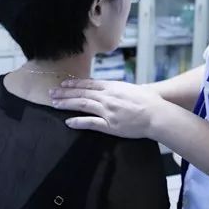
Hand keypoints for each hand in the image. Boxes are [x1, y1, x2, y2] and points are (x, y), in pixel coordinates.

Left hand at [49, 79, 164, 138]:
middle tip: (51, 93)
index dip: (74, 84)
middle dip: (65, 93)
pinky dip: (78, 121)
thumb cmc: (147, 101)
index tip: (63, 84)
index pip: (88, 84)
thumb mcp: (130, 89)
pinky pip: (90, 122)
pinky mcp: (110, 124)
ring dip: (67, 104)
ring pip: (82, 105)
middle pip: (81, 93)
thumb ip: (117, 89)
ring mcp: (107, 110)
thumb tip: (107, 89)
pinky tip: (68, 121)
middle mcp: (107, 97)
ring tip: (55, 104)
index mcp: (112, 87)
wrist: (156, 113)